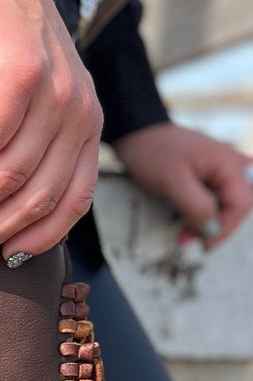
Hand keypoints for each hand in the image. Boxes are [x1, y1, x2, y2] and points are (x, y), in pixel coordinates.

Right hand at [0, 0, 102, 262]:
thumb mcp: (27, 106)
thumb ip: (27, 149)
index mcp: (87, 126)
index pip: (74, 201)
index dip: (36, 238)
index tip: (0, 259)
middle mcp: (80, 113)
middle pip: (39, 196)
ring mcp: (54, 94)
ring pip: (9, 174)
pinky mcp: (21, 76)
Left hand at [113, 121, 252, 248]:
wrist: (138, 135)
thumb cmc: (153, 153)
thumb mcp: (172, 181)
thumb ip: (196, 206)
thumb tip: (213, 230)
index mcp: (228, 163)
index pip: (241, 204)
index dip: (225, 228)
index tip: (204, 245)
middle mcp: (234, 164)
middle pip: (241, 205)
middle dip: (219, 226)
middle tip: (191, 238)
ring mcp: (225, 168)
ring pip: (232, 203)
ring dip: (213, 222)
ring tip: (186, 232)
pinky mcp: (214, 174)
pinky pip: (221, 198)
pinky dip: (207, 213)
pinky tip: (188, 222)